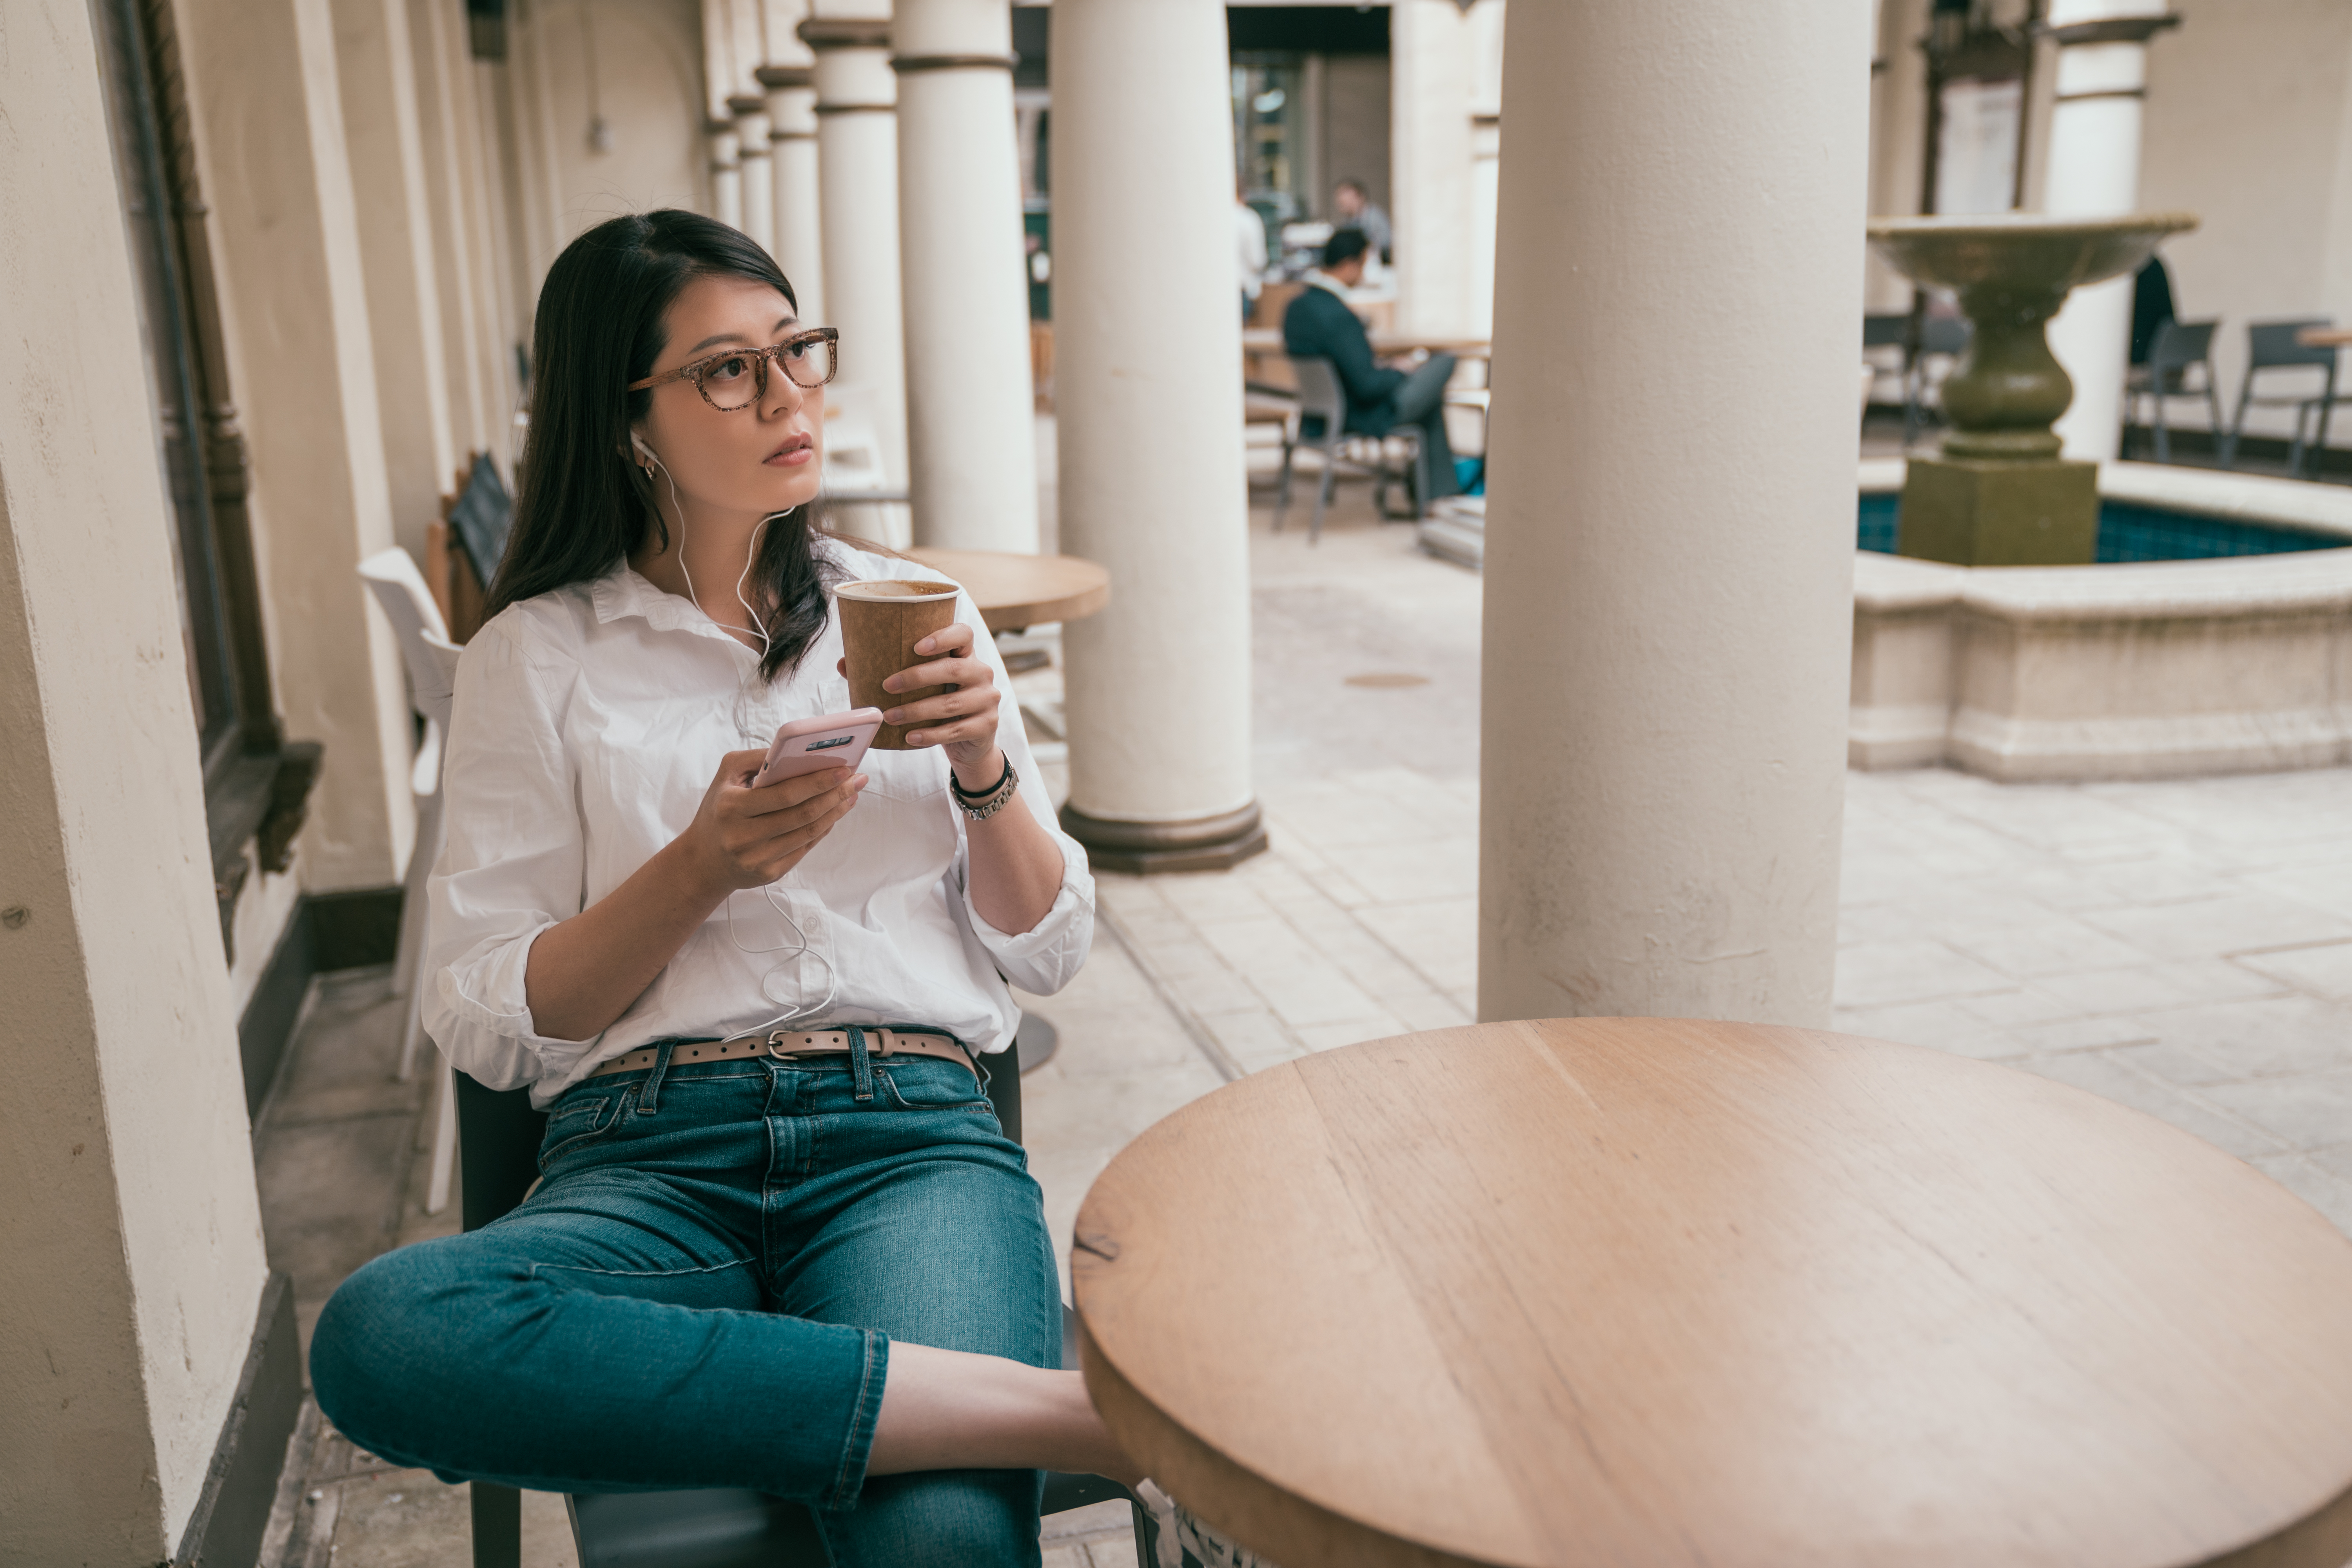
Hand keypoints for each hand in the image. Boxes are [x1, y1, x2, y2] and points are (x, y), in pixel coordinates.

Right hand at [680, 748, 864, 894]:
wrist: (702, 860)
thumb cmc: (718, 810)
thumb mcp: (725, 776)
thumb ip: (756, 757)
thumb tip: (797, 750)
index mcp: (732, 807)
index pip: (784, 794)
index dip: (818, 781)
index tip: (843, 768)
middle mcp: (743, 837)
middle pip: (802, 814)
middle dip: (835, 794)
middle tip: (857, 778)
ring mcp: (757, 859)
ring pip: (809, 832)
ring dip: (836, 811)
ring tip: (851, 793)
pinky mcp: (770, 873)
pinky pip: (806, 847)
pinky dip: (825, 828)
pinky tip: (836, 813)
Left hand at [839, 622, 1004, 784]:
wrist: (970, 743)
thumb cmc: (940, 705)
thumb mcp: (923, 687)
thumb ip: (890, 672)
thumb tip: (844, 664)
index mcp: (966, 655)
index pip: (963, 634)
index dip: (943, 636)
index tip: (916, 646)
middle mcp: (982, 673)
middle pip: (953, 669)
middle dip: (917, 677)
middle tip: (887, 685)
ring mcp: (987, 699)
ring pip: (951, 703)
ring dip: (916, 710)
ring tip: (890, 717)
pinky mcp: (987, 725)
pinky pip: (956, 730)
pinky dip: (930, 734)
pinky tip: (910, 737)